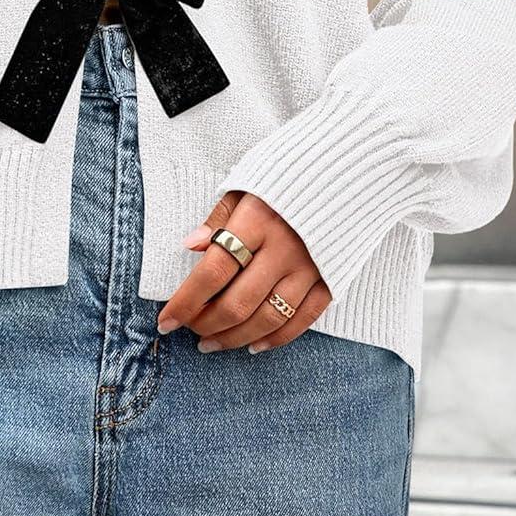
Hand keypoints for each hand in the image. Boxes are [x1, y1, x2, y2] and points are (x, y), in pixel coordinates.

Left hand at [157, 190, 331, 352]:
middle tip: (189, 331)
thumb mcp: (248, 182)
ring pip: (267, 319)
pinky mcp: (332, 279)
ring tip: (212, 343)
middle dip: (206, 324)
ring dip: (234, 338)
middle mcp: (284, 248)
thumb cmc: (289, 174)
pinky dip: (275, 339)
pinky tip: (253, 345)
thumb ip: (220, 217)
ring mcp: (311, 267)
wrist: (350, 170)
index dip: (186, 301)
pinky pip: (302, 321)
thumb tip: (191, 245)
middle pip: (238, 302)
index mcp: (258, 219)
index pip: (213, 270)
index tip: (165, 320)